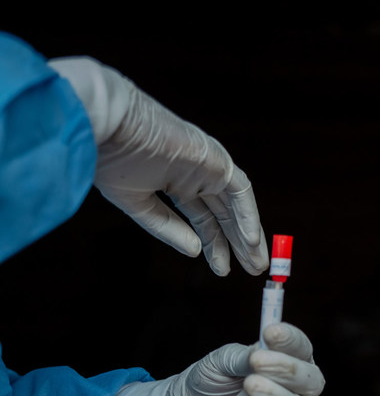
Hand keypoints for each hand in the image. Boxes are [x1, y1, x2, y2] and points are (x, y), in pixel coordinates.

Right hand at [47, 56, 267, 275]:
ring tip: (256, 263)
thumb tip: (194, 252)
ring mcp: (208, 166)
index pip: (203, 217)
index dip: (214, 244)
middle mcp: (196, 174)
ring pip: (236, 205)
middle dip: (238, 243)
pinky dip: (247, 215)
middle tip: (253, 270)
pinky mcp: (217, 160)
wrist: (107, 125)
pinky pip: (240, 191)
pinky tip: (250, 241)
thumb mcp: (137, 202)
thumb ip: (166, 227)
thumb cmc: (110, 158)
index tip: (222, 269)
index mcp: (175, 180)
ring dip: (248, 234)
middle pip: (224, 214)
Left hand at [161, 322, 324, 395]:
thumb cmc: (212, 377)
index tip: (270, 331)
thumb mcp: (222, 360)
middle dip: (288, 369)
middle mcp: (296, 391)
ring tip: (251, 385)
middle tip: (257, 361)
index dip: (291, 340)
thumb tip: (261, 352)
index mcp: (289, 362)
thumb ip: (243, 357)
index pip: (302, 349)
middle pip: (311, 382)